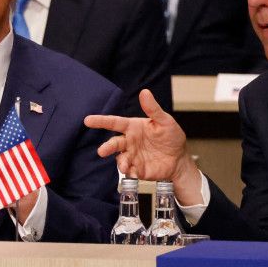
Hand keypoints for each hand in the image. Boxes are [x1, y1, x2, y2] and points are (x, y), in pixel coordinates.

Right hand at [84, 89, 201, 200]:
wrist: (179, 159)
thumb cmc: (171, 137)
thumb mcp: (165, 121)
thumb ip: (153, 109)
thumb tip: (144, 92)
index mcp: (133, 127)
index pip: (115, 123)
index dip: (101, 121)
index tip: (88, 120)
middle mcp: (130, 142)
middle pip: (114, 143)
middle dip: (107, 147)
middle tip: (102, 151)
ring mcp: (132, 156)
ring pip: (120, 159)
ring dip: (121, 163)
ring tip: (125, 167)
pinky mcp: (137, 169)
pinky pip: (130, 172)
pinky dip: (129, 174)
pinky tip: (133, 174)